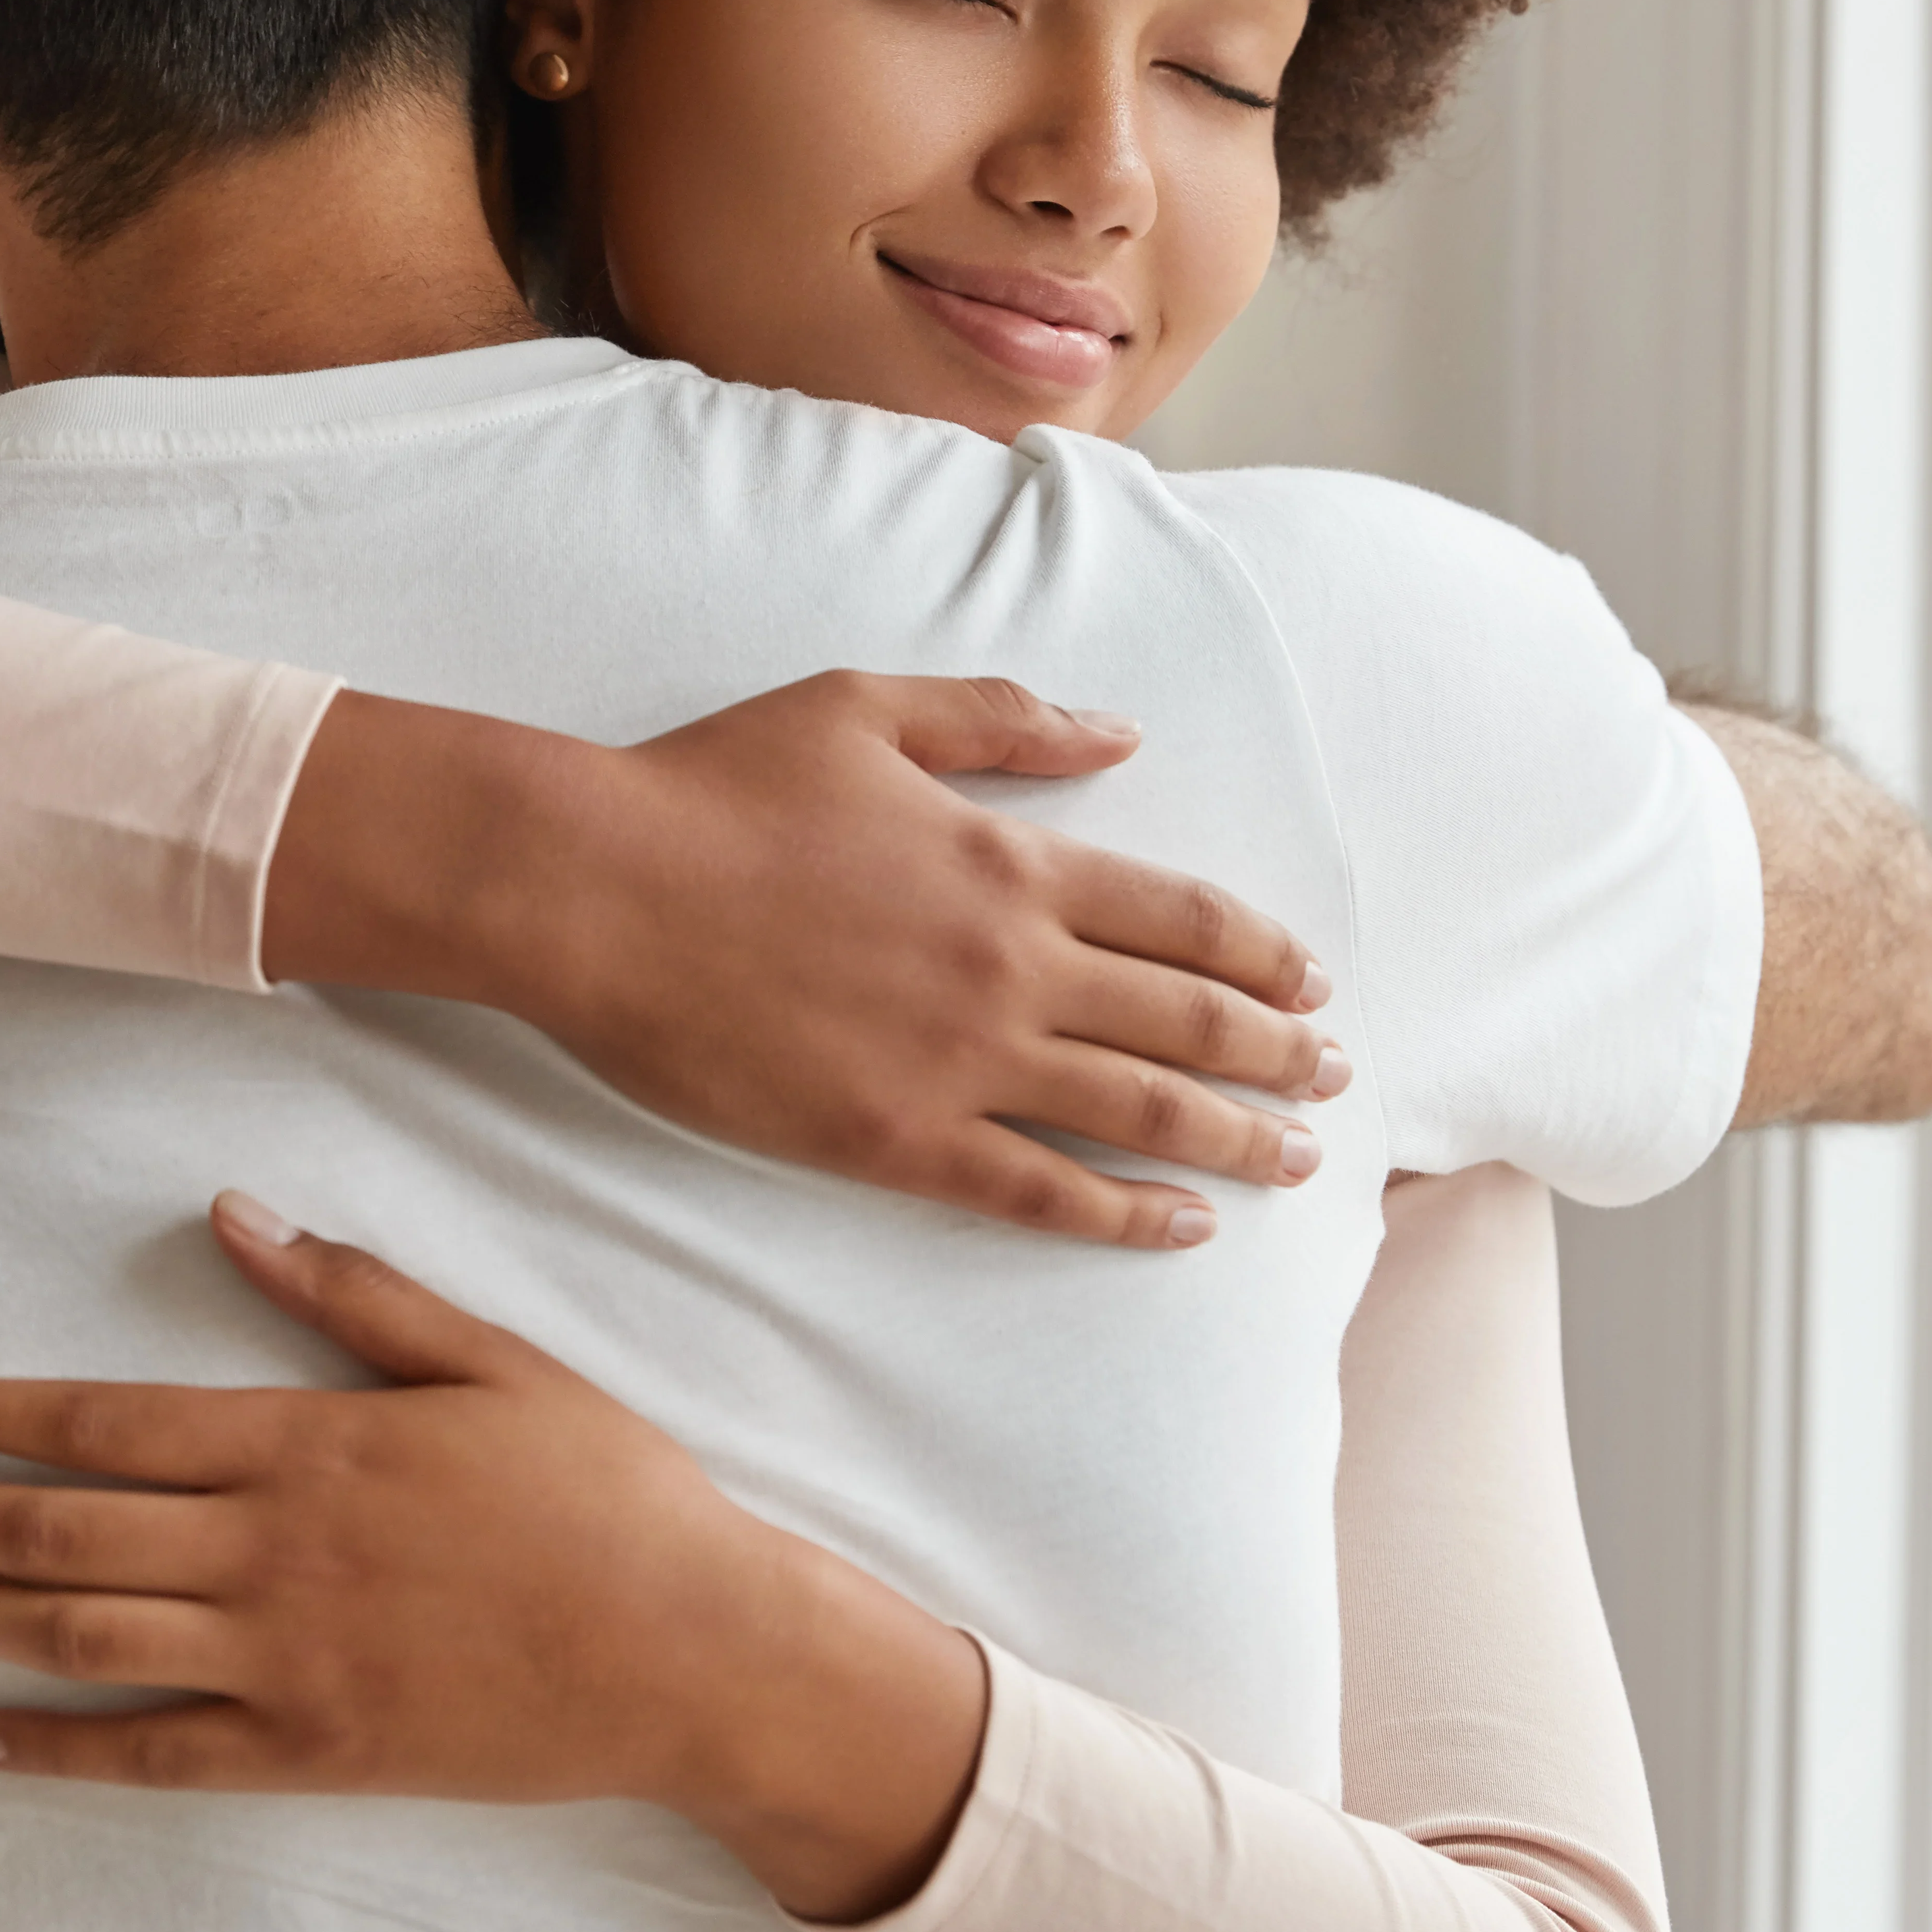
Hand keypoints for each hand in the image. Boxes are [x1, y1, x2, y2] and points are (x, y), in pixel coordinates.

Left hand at [0, 1195, 989, 1924]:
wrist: (693, 1649)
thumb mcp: (491, 1361)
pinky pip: (155, 1754)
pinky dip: (52, 1749)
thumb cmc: (605, 1491)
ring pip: (76, 1634)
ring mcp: (285, 1660)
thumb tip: (238, 1213)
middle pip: (52, 1527)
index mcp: (307, 1445)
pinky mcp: (313, 1751)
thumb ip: (356, 1293)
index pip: (101, 1422)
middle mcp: (271, 1551)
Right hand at [260, 670, 1346, 1247]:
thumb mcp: (869, 708)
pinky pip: (1040, 1190)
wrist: (595, 886)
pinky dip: (1125, 1212)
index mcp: (1012, 864)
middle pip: (1186, 1020)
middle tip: (1336, 1078)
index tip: (1313, 981)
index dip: (1262, 954)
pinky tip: (1183, 1224)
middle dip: (1278, 1052)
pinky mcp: (894, 1140)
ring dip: (1234, 1135)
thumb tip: (1120, 733)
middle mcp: (1009, 967)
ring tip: (1297, 1158)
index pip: (1183, 917)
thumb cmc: (718, 785)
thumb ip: (1006, 718)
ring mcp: (957, 1062)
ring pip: (1137, 1112)